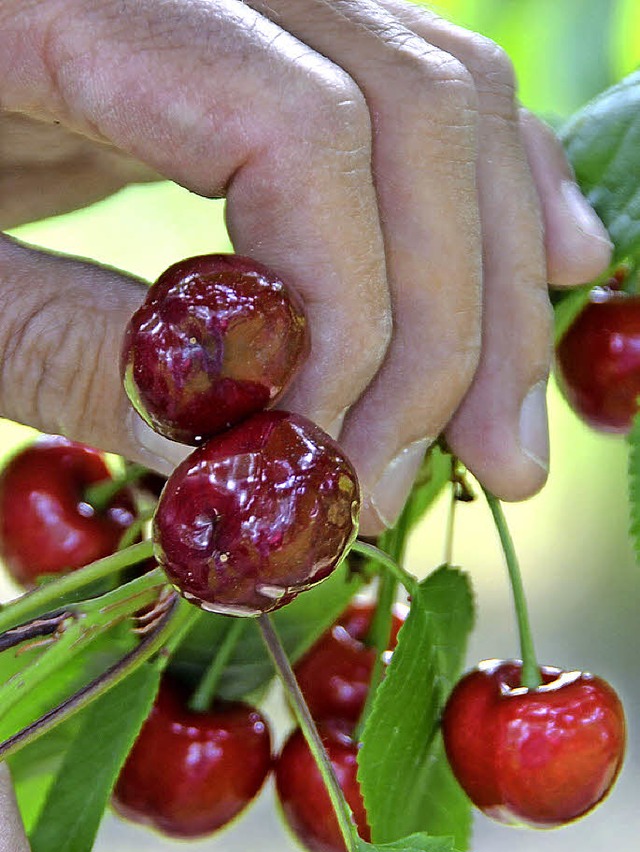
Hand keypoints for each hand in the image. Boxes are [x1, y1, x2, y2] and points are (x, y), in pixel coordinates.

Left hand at [0, 0, 610, 537]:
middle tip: (466, 468)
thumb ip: (66, 352)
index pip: (299, 128)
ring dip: (494, 277)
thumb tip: (233, 455)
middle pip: (410, 109)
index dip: (348, 312)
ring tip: (507, 423)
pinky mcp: (257, 43)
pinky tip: (544, 265)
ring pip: (440, 98)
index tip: (327, 456)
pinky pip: (411, 94)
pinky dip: (486, 196)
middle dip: (450, 320)